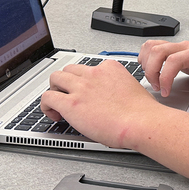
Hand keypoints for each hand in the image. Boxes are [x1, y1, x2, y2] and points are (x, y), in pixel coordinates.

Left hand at [41, 60, 155, 148]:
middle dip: (66, 82)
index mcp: (110, 69)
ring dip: (54, 90)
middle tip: (68, 95)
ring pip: (55, 78)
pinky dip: (46, 106)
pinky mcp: (70, 103)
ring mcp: (81, 87)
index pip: (89, 68)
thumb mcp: (132, 89)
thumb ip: (118, 88)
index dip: (84, 80)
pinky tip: (54, 115)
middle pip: (69, 70)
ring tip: (58, 104)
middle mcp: (93, 74)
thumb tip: (113, 99)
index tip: (85, 91)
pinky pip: (47, 98)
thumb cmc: (142, 112)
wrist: (141, 122)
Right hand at [138, 40, 188, 115]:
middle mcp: (186, 46)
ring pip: (153, 46)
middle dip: (152, 71)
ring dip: (147, 63)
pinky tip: (148, 67)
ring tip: (152, 78)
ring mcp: (178, 45)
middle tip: (157, 87)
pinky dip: (146, 55)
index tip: (165, 92)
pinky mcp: (173, 47)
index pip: (174, 60)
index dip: (165, 77)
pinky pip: (153, 45)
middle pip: (159, 51)